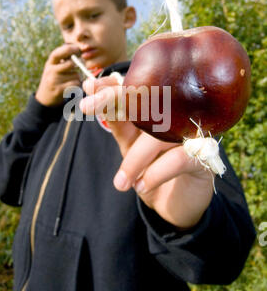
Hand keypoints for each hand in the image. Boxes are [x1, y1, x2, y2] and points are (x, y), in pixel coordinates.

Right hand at [35, 44, 81, 106]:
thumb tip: (78, 50)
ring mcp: (54, 81)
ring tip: (71, 79)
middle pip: (70, 64)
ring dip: (77, 77)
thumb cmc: (54, 78)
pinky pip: (75, 84)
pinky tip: (71, 86)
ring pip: (76, 75)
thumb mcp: (54, 67)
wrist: (45, 97)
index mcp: (50, 63)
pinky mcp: (59, 90)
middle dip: (78, 64)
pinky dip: (77, 85)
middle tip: (80, 65)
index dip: (69, 49)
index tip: (78, 49)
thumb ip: (63, 59)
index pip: (57, 53)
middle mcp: (50, 71)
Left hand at [80, 77, 214, 229]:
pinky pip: (178, 158)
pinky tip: (143, 186)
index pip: (137, 90)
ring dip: (135, 160)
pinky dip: (155, 173)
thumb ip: (118, 123)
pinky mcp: (205, 157)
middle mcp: (177, 116)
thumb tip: (93, 91)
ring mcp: (192, 134)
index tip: (89, 85)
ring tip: (121, 183)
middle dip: (113, 102)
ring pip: (159, 135)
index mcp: (159, 112)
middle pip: (147, 103)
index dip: (113, 85)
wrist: (175, 205)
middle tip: (86, 107)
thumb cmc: (151, 169)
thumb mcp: (130, 146)